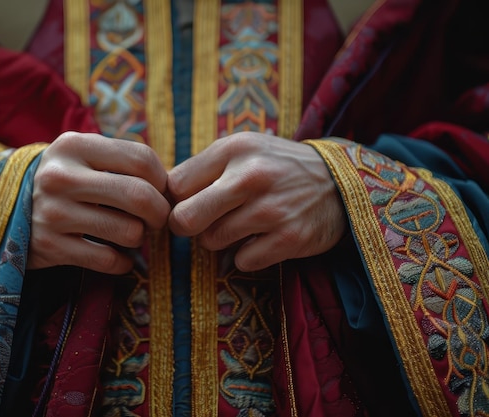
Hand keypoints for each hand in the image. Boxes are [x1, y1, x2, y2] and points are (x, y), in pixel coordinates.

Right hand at [28, 132, 169, 273]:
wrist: (9, 208)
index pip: (142, 159)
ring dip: (140, 238)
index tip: (161, 192)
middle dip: (160, 213)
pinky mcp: (50, 247)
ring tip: (131, 233)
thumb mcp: (84, 156)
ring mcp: (53, 213)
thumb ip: (124, 162)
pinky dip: (123, 263)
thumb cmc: (66, 180)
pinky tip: (118, 256)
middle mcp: (60, 176)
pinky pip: (109, 260)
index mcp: (75, 145)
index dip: (163, 180)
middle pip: (139, 195)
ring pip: (129, 232)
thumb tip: (174, 186)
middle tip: (157, 219)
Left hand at [167, 132, 346, 271]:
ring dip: (219, 240)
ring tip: (239, 225)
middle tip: (200, 223)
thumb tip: (160, 194)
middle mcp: (252, 177)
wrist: (338, 182)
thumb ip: (202, 167)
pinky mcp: (289, 239)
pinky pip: (241, 261)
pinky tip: (261, 240)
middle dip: (186, 226)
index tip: (187, 202)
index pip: (175, 185)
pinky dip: (246, 256)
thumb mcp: (242, 149)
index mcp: (234, 149)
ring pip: (211, 242)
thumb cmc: (276, 166)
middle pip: (185, 219)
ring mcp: (271, 210)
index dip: (175, 199)